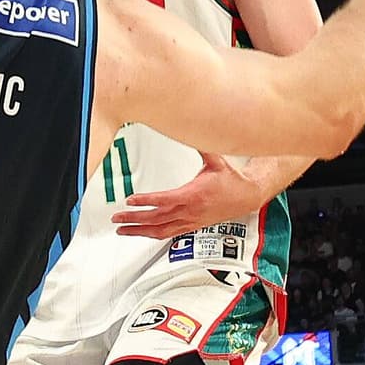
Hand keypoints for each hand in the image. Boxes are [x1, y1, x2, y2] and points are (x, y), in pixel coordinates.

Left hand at [111, 157, 280, 241]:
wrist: (246, 197)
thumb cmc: (231, 181)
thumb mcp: (216, 160)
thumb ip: (202, 146)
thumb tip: (191, 129)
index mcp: (193, 195)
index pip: (164, 200)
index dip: (146, 201)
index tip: (130, 200)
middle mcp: (190, 211)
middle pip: (157, 218)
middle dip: (134, 218)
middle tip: (117, 217)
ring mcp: (190, 221)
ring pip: (161, 230)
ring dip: (139, 231)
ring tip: (122, 230)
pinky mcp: (192, 226)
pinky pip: (169, 234)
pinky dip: (153, 235)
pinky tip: (142, 234)